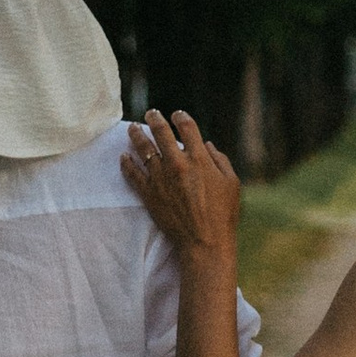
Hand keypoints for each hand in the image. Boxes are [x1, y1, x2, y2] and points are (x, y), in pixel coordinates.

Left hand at [121, 107, 244, 256]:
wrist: (204, 242)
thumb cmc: (223, 214)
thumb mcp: (231, 183)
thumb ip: (220, 160)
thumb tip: (207, 146)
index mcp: (199, 159)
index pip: (187, 127)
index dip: (181, 117)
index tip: (177, 114)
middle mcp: (177, 164)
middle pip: (161, 133)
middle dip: (154, 119)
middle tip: (150, 114)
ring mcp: (160, 178)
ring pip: (143, 149)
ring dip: (136, 135)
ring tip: (131, 128)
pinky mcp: (149, 194)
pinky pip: (133, 174)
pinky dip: (127, 163)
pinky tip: (123, 156)